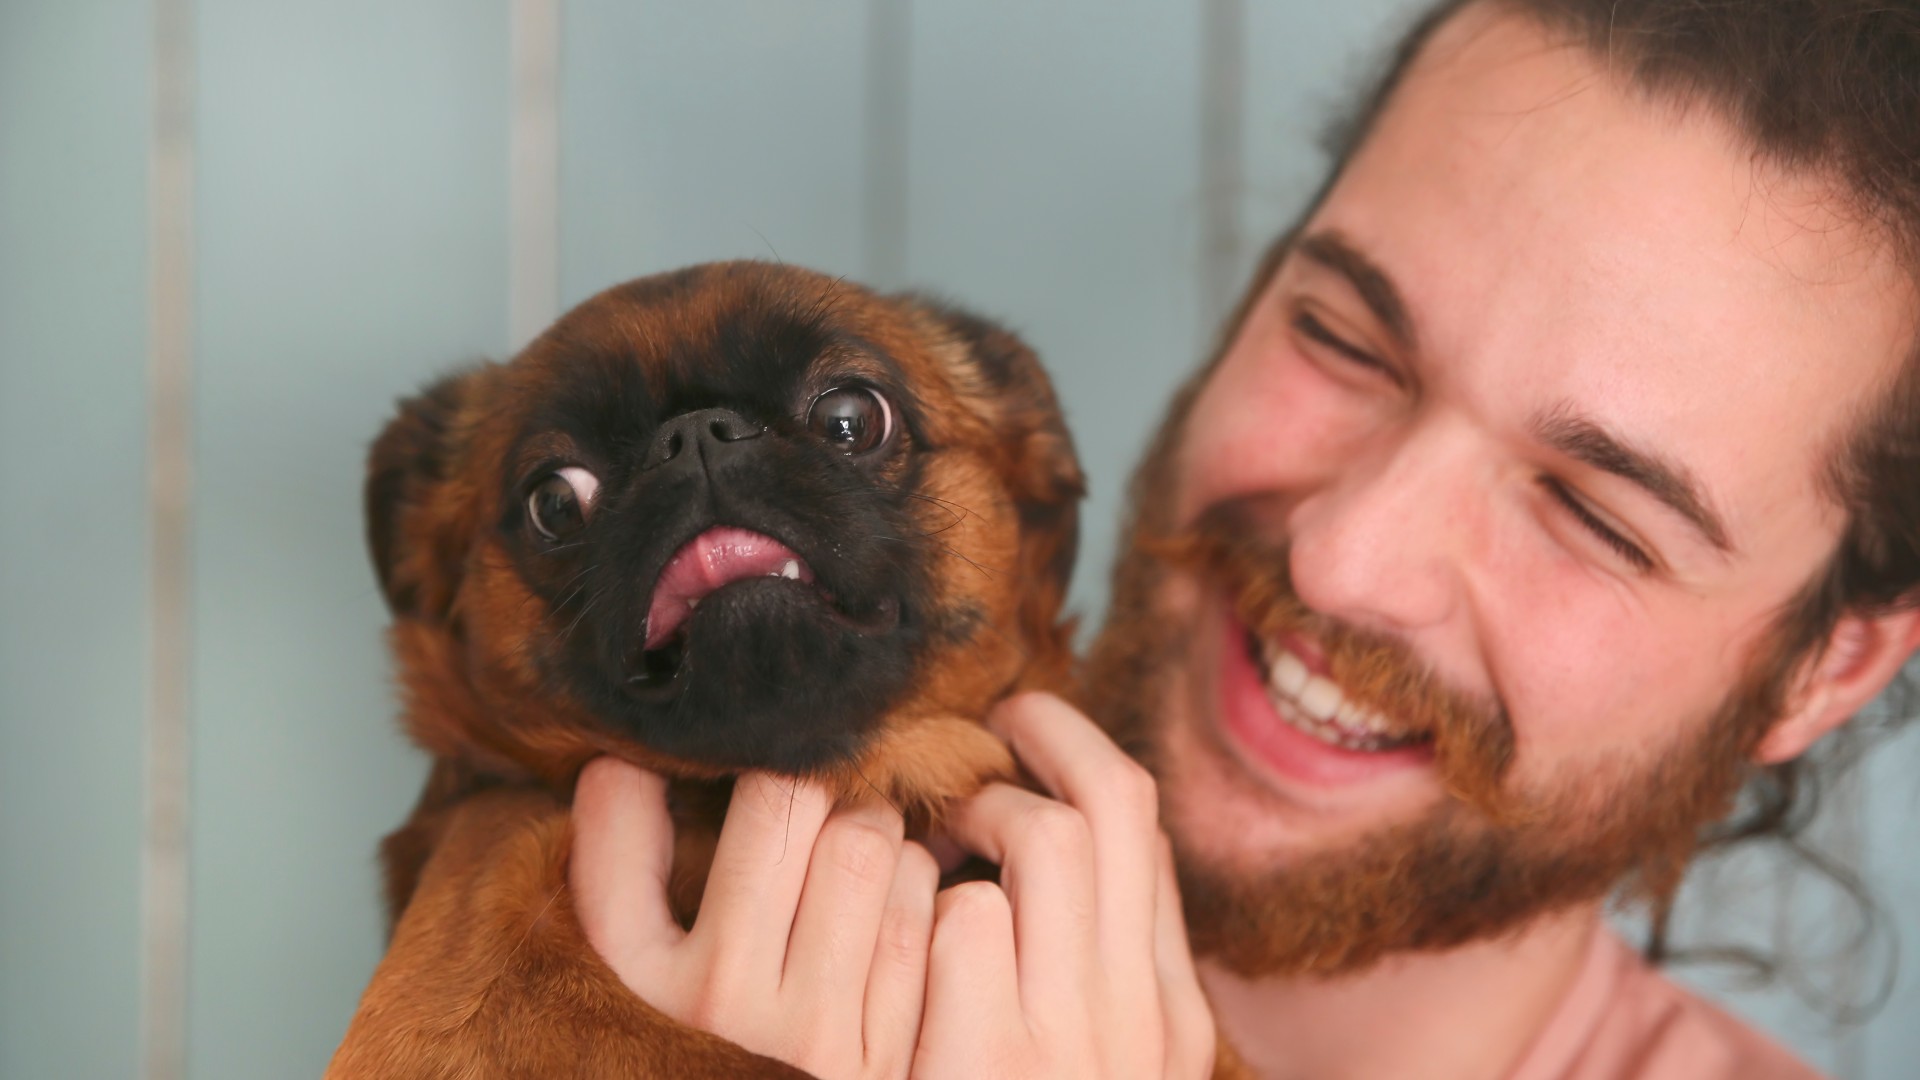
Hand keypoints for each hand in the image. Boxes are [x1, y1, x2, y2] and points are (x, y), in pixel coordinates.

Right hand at [571, 758, 937, 1079]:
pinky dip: (921, 901)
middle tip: (820, 811)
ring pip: (894, 864)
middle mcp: (747, 1012)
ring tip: (851, 866)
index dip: (775, 761)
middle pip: (837, 822)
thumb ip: (614, 862)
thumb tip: (626, 759)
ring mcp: (831, 1042)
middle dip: (837, 797)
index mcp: (667, 976)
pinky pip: (931, 930)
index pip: (761, 805)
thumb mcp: (619, 969)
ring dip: (884, 844)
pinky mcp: (895, 1063)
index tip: (767, 769)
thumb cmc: (674, 1041)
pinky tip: (890, 919)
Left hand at [914, 693, 1215, 1079]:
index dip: (1079, 766)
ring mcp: (1068, 1042)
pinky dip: (917, 900)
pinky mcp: (984, 1062)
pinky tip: (885, 927)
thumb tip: (1068, 850)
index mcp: (1170, 1019)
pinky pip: (960, 914)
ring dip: (976, 811)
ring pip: (1048, 834)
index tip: (1017, 758)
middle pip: (1114, 799)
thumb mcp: (1098, 1067)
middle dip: (1042, 728)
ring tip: (929, 835)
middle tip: (978, 732)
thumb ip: (1092, 977)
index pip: (1144, 838)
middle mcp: (1137, 1020)